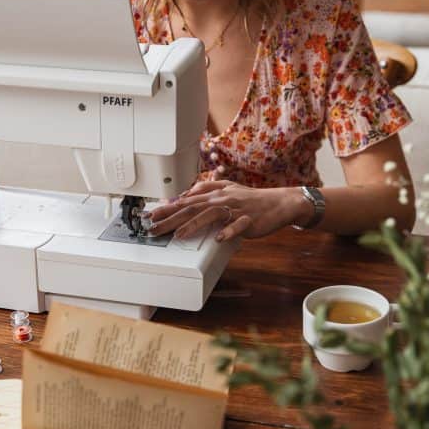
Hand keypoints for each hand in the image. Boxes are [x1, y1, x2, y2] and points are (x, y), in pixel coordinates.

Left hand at [149, 180, 307, 241]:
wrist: (278, 203)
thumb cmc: (251, 199)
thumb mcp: (227, 189)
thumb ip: (205, 189)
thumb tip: (186, 193)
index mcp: (215, 195)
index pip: (186, 201)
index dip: (167, 208)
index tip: (151, 216)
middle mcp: (222, 200)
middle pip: (192, 208)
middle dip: (171, 218)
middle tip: (154, 227)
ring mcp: (235, 210)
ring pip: (211, 215)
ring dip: (193, 225)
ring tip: (178, 234)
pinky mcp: (249, 220)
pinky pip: (237, 226)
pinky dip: (228, 232)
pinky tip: (219, 239)